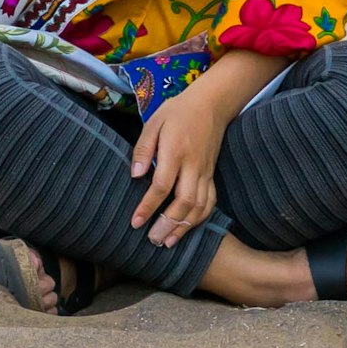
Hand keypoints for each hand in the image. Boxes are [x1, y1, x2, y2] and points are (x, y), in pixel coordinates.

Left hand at [128, 90, 228, 244]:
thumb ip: (143, 149)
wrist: (212, 104)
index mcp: (176, 151)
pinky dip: (200, 219)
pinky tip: (187, 229)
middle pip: (184, 201)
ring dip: (184, 227)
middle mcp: (193, 166)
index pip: (162, 186)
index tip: (135, 223)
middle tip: (152, 240)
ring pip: (199, 206)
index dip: (148, 207)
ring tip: (168, 242)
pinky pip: (210, 202)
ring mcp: (205, 172)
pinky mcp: (211, 175)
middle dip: (168, 224)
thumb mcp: (154, 122)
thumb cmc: (178, 112)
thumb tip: (134, 175)